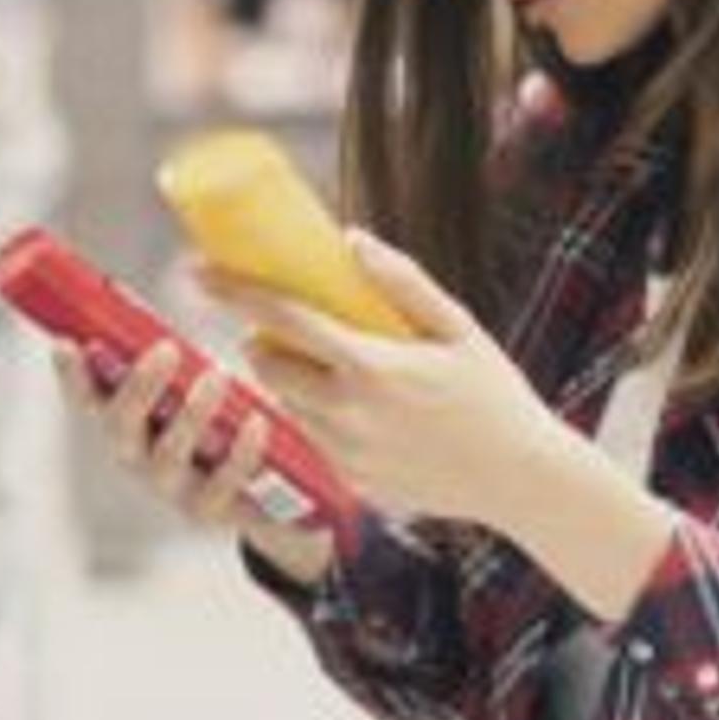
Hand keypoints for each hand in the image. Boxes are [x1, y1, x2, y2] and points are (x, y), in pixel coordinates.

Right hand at [50, 342, 333, 585]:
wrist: (264, 493)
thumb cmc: (218, 424)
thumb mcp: (193, 389)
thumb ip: (174, 360)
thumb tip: (158, 314)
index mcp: (124, 423)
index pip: (86, 399)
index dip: (72, 375)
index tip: (66, 344)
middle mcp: (137, 458)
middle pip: (120, 426)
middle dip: (140, 385)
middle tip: (168, 348)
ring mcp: (171, 489)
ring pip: (168, 455)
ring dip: (192, 413)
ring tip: (218, 375)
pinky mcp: (211, 510)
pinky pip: (221, 484)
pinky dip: (239, 452)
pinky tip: (257, 422)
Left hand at [193, 230, 568, 533]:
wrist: (519, 480)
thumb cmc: (494, 394)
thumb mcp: (459, 328)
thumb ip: (404, 282)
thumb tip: (351, 239)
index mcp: (372, 366)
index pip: (283, 319)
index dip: (236, 291)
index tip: (199, 271)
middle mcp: (347, 413)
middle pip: (266, 367)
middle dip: (261, 341)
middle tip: (282, 325)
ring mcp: (345, 452)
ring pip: (286, 405)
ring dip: (289, 379)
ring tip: (328, 364)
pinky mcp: (350, 480)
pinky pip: (314, 437)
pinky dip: (319, 414)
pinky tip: (362, 409)